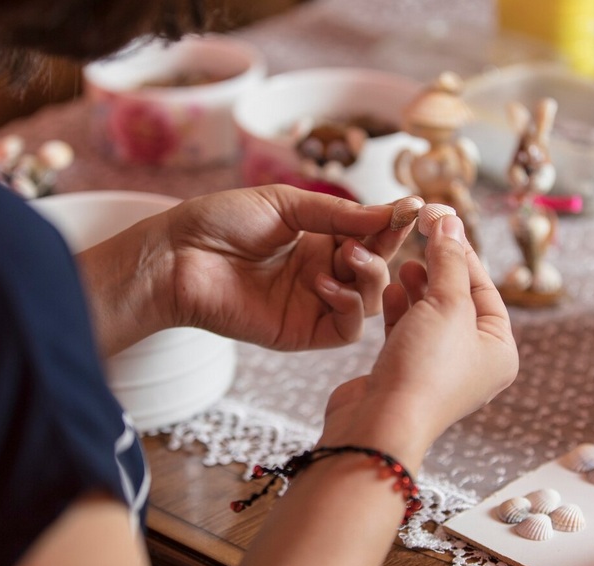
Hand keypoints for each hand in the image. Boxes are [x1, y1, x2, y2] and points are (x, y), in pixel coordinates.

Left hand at [86, 184, 407, 353]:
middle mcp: (321, 272)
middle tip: (386, 231)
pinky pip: (344, 329)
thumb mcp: (286, 204)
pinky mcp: (300, 333)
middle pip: (377, 268)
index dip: (392, 222)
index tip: (416, 207)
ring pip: (369, 301)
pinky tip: (326, 284)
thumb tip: (393, 211)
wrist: (177, 256)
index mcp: (318, 238)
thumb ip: (339, 214)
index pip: (370, 234)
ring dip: (369, 276)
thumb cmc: (220, 222)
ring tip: (345, 255)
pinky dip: (348, 307)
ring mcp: (312, 304)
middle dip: (387, 248)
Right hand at [319, 214, 518, 466]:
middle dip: (439, 270)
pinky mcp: (406, 373)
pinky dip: (401, 310)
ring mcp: (438, 370)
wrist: (381, 423)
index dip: (464, 254)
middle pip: (459, 302)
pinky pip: (408, 332)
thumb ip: (449, 260)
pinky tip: (389, 292)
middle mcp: (473, 363)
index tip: (442, 224)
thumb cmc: (425, 369)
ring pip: (431, 317)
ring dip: (418, 288)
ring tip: (404, 265)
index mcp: (499, 351)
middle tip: (421, 240)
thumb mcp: (446, 304)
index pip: (486, 290)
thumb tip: (451, 221)